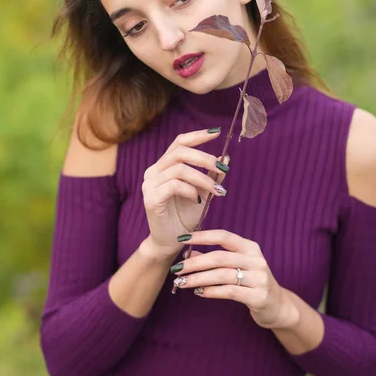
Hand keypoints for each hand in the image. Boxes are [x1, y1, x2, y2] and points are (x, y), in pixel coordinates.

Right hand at [142, 128, 229, 257]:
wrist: (171, 242)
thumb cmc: (185, 216)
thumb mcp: (204, 193)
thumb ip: (212, 176)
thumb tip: (226, 158)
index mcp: (164, 166)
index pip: (179, 143)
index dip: (198, 136)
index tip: (217, 133)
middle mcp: (153, 171)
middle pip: (180, 152)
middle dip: (205, 158)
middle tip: (223, 169)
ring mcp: (149, 185)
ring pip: (179, 169)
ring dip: (203, 178)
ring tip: (217, 191)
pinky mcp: (151, 199)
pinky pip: (174, 186)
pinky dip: (191, 190)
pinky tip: (198, 200)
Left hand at [171, 229, 295, 329]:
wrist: (278, 305)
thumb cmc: (251, 282)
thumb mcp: (237, 266)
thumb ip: (215, 258)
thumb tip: (189, 253)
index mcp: (250, 247)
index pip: (223, 236)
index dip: (202, 236)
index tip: (182, 239)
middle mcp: (256, 260)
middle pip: (219, 257)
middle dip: (194, 263)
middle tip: (176, 268)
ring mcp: (259, 278)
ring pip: (222, 275)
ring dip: (198, 279)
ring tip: (182, 282)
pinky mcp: (258, 296)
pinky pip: (229, 292)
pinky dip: (211, 291)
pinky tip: (199, 292)